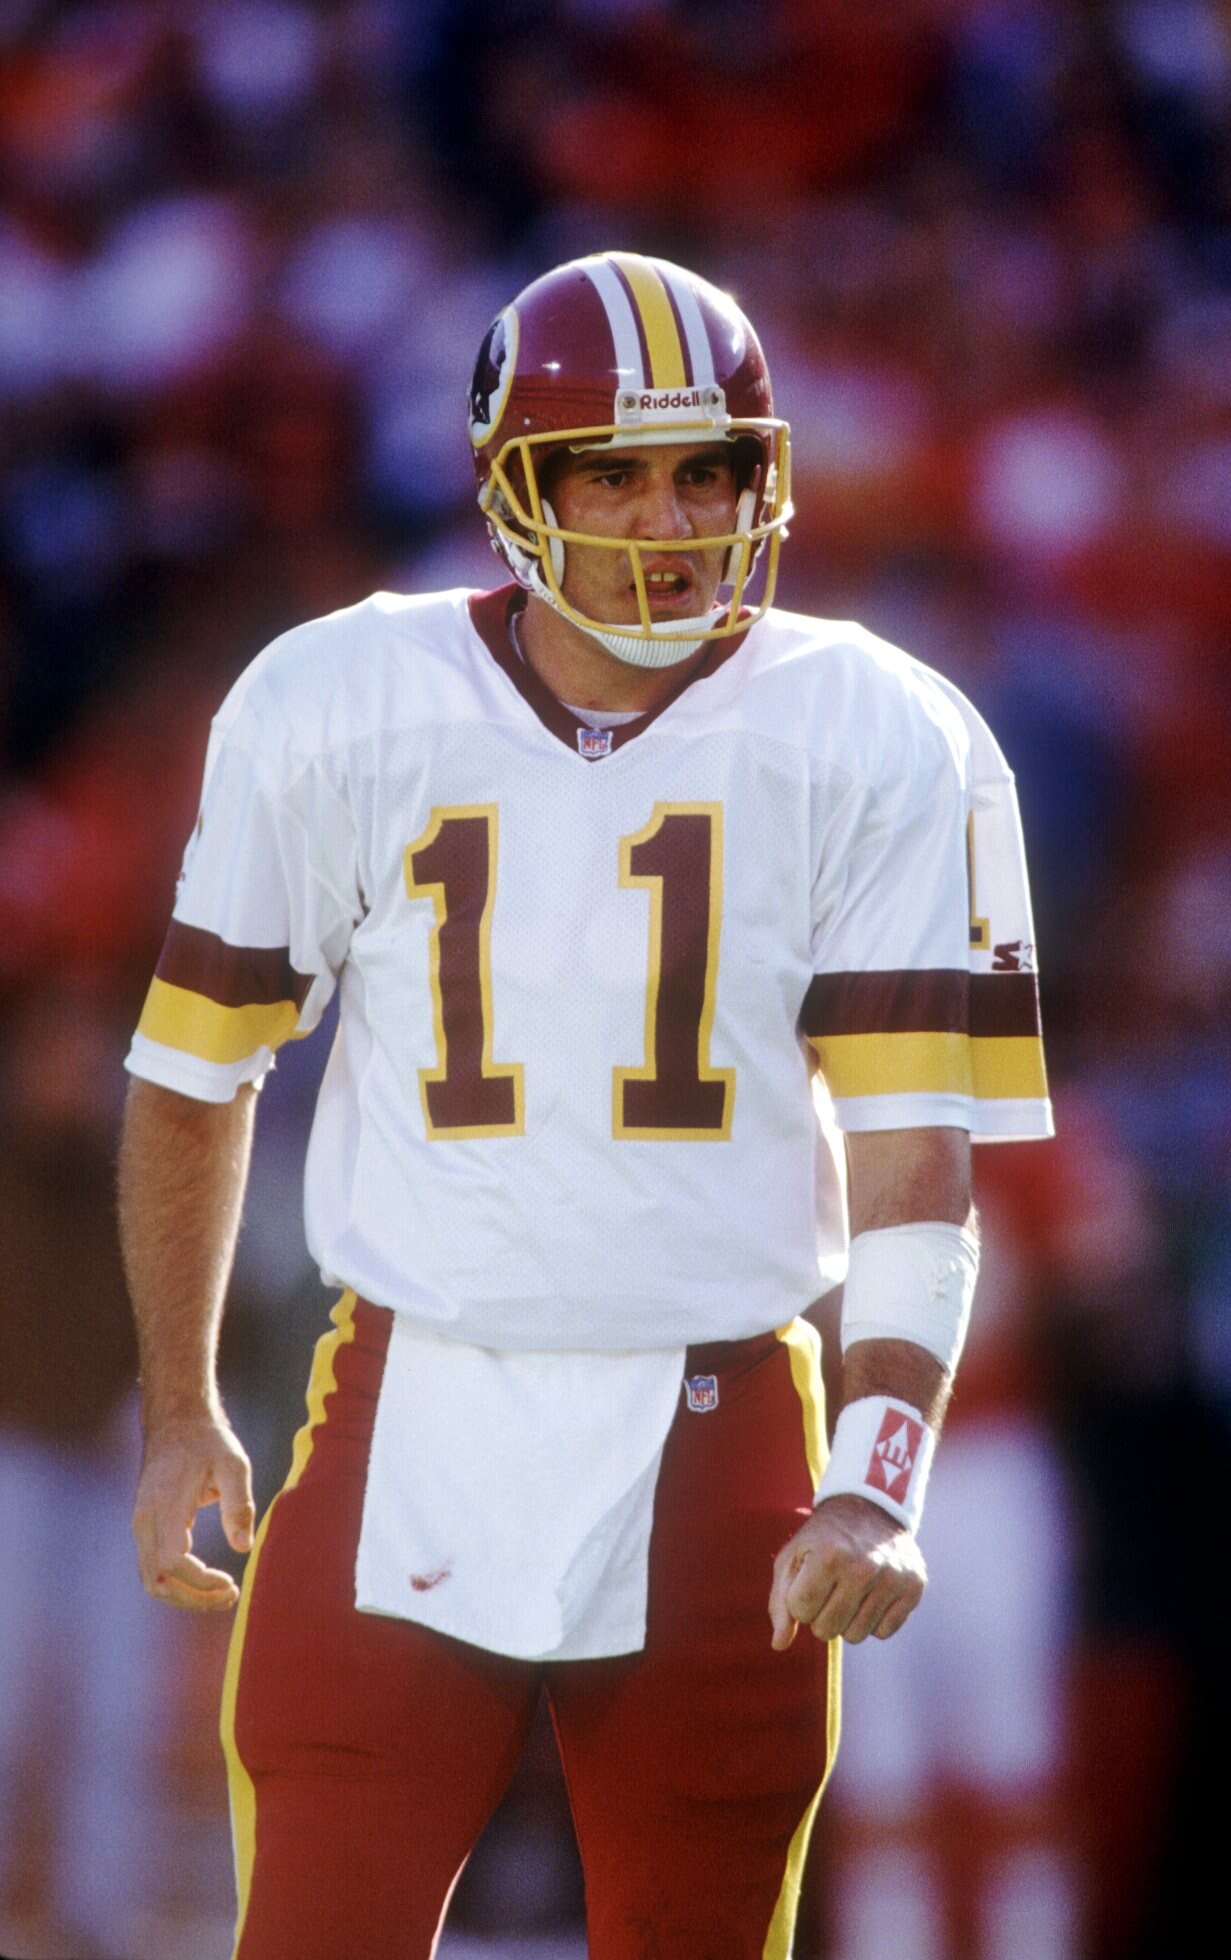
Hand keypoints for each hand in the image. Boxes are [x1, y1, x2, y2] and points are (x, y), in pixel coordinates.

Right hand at [133, 1414, 254, 1611]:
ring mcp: (141, 1526)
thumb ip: (239, 1504)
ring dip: (185, 1597)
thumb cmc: (208, 1442)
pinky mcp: (146, 1529)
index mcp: (165, 1504)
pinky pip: (153, 1570)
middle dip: (194, 1598)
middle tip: (231, 1595)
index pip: (172, 1561)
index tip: (230, 1580)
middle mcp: (145, 1520)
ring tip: (222, 1594)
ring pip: (152, 1581)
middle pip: (157, 1581)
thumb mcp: (233, 1463)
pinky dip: (177, 1585)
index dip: (199, 1581)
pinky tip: (207, 1581)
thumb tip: (243, 1547)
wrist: (177, 1423)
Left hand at [769, 1493, 925, 1648]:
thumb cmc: (824, 1537)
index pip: (801, 1610)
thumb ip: (780, 1602)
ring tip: (850, 1589)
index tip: (808, 1579)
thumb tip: (779, 1645)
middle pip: (826, 1629)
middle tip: (830, 1585)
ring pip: (855, 1636)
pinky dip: (873, 1619)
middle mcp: (865, 1566)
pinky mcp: (914, 1587)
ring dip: (847, 1619)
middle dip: (821, 1614)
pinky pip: (883, 1632)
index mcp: (830, 1553)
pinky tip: (873, 1592)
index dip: (799, 1600)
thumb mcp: (793, 1557)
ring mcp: (893, 1577)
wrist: (872, 1506)